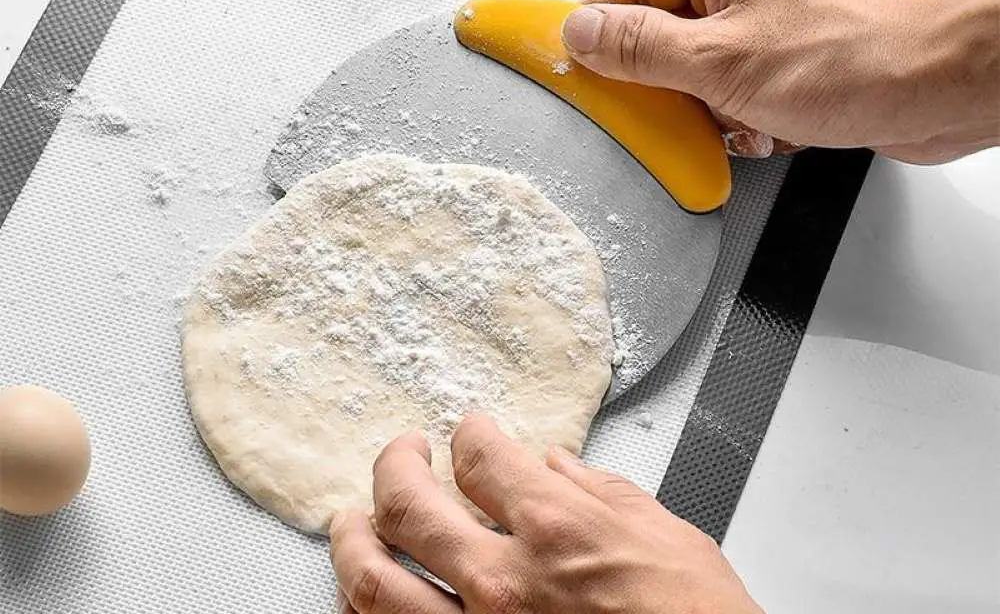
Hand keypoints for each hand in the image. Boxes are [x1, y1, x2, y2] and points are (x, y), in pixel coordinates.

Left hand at [330, 415, 762, 613]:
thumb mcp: (664, 535)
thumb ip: (599, 492)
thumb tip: (555, 465)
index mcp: (556, 529)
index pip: (479, 455)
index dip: (469, 433)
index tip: (470, 432)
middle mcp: (503, 582)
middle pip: (406, 504)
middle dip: (393, 465)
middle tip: (402, 454)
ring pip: (374, 582)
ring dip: (350, 542)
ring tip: (349, 522)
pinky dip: (367, 610)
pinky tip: (368, 593)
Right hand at [563, 0, 999, 162]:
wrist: (928, 91)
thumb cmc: (846, 60)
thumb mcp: (717, 62)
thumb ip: (640, 49)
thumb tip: (583, 35)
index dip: (598, 31)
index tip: (578, 69)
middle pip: (655, 34)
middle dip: (661, 84)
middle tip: (670, 108)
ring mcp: (757, 23)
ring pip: (690, 72)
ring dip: (702, 109)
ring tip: (735, 118)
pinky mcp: (777, 60)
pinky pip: (727, 92)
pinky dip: (735, 118)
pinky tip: (763, 127)